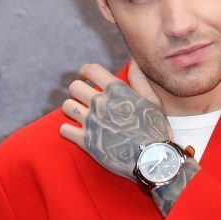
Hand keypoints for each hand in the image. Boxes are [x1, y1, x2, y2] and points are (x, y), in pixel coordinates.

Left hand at [61, 61, 171, 180]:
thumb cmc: (155, 130)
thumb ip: (140, 79)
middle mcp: (101, 103)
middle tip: (82, 100)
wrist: (152, 159)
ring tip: (78, 116)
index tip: (83, 77)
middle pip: (74, 87)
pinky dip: (67, 130)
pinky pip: (64, 129)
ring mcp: (92, 122)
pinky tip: (74, 132)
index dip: (84, 72)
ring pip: (67, 107)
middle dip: (77, 92)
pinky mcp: (86, 141)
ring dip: (71, 110)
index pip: (91, 70)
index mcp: (117, 90)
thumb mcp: (152, 101)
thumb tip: (134, 60)